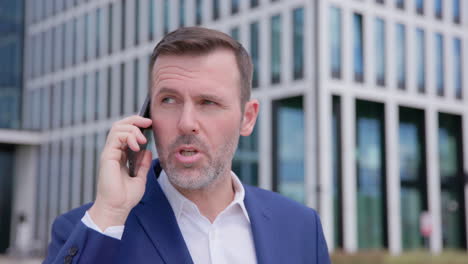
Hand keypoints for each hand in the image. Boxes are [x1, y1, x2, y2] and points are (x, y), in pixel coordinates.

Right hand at [89, 116, 152, 230]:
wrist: (117, 208)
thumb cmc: (126, 197)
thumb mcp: (140, 177)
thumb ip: (143, 164)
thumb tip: (147, 152)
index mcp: (120, 156)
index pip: (126, 132)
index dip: (137, 125)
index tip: (150, 124)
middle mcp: (114, 152)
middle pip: (120, 125)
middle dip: (135, 120)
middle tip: (148, 122)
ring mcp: (109, 153)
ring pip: (118, 127)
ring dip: (133, 128)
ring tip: (143, 139)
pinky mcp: (107, 156)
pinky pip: (116, 137)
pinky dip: (129, 136)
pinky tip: (137, 145)